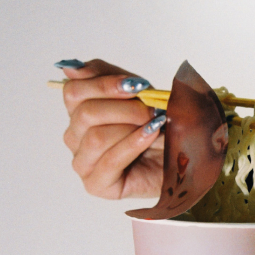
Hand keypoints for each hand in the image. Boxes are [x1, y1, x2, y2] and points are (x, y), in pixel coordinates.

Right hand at [61, 59, 163, 199]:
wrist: (182, 159)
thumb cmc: (159, 128)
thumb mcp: (136, 94)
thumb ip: (106, 77)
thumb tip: (72, 69)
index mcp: (78, 114)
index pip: (73, 93)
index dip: (103, 85)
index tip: (136, 85)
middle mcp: (75, 139)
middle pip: (84, 114)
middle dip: (123, 108)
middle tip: (152, 109)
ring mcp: (84, 164)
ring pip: (95, 137)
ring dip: (130, 126)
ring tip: (155, 124)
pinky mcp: (97, 185)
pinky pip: (109, 160)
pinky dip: (133, 144)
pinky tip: (151, 135)